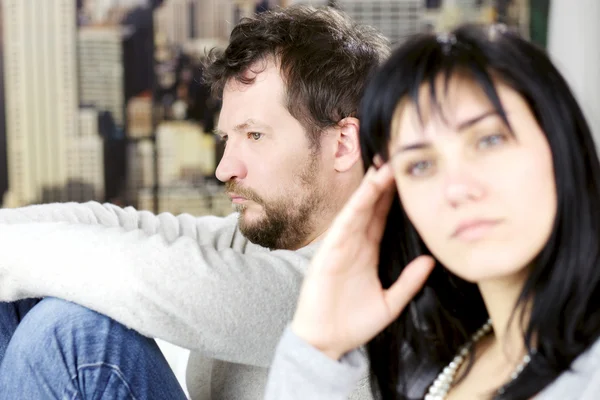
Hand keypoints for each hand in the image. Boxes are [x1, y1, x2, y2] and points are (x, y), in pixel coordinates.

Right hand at [291, 163, 434, 359]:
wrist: (327, 342)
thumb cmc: (354, 323)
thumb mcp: (391, 303)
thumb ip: (409, 282)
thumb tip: (431, 261)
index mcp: (368, 251)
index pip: (383, 217)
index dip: (394, 196)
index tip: (408, 175)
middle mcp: (355, 243)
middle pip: (371, 206)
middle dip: (383, 183)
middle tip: (397, 157)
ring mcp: (341, 246)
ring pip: (358, 210)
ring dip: (371, 188)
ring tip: (385, 166)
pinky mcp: (329, 253)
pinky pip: (344, 225)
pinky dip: (355, 207)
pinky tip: (366, 192)